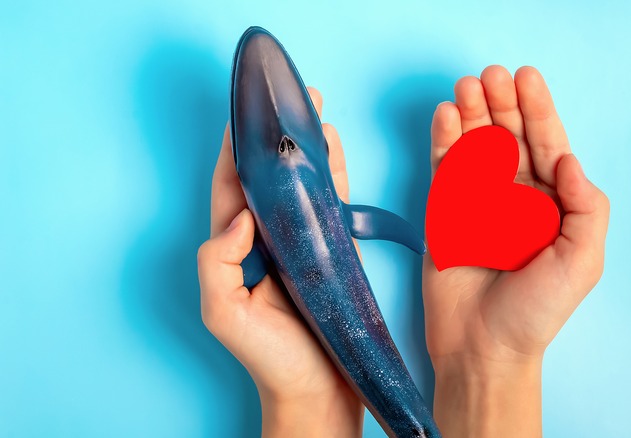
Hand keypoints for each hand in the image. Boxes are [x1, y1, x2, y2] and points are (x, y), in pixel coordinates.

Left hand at [197, 88, 362, 436]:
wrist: (320, 390)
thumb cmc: (271, 359)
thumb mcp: (224, 314)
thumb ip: (218, 262)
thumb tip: (242, 216)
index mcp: (235, 248)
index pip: (230, 187)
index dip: (235, 148)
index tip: (247, 113)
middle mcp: (265, 239)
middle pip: (268, 176)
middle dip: (276, 137)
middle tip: (293, 99)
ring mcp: (300, 242)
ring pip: (301, 183)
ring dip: (308, 147)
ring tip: (318, 112)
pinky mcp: (331, 250)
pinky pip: (331, 203)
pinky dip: (334, 174)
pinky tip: (337, 149)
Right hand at [423, 66, 609, 436]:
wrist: (483, 348)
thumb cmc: (536, 311)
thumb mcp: (582, 262)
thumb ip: (587, 208)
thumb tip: (569, 159)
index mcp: (552, 206)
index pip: (548, 146)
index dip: (539, 111)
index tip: (526, 78)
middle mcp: (517, 198)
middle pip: (510, 138)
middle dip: (501, 104)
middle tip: (490, 75)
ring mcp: (479, 203)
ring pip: (476, 146)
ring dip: (472, 114)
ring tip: (466, 87)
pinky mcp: (445, 213)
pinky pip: (446, 169)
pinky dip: (445, 141)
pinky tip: (447, 117)